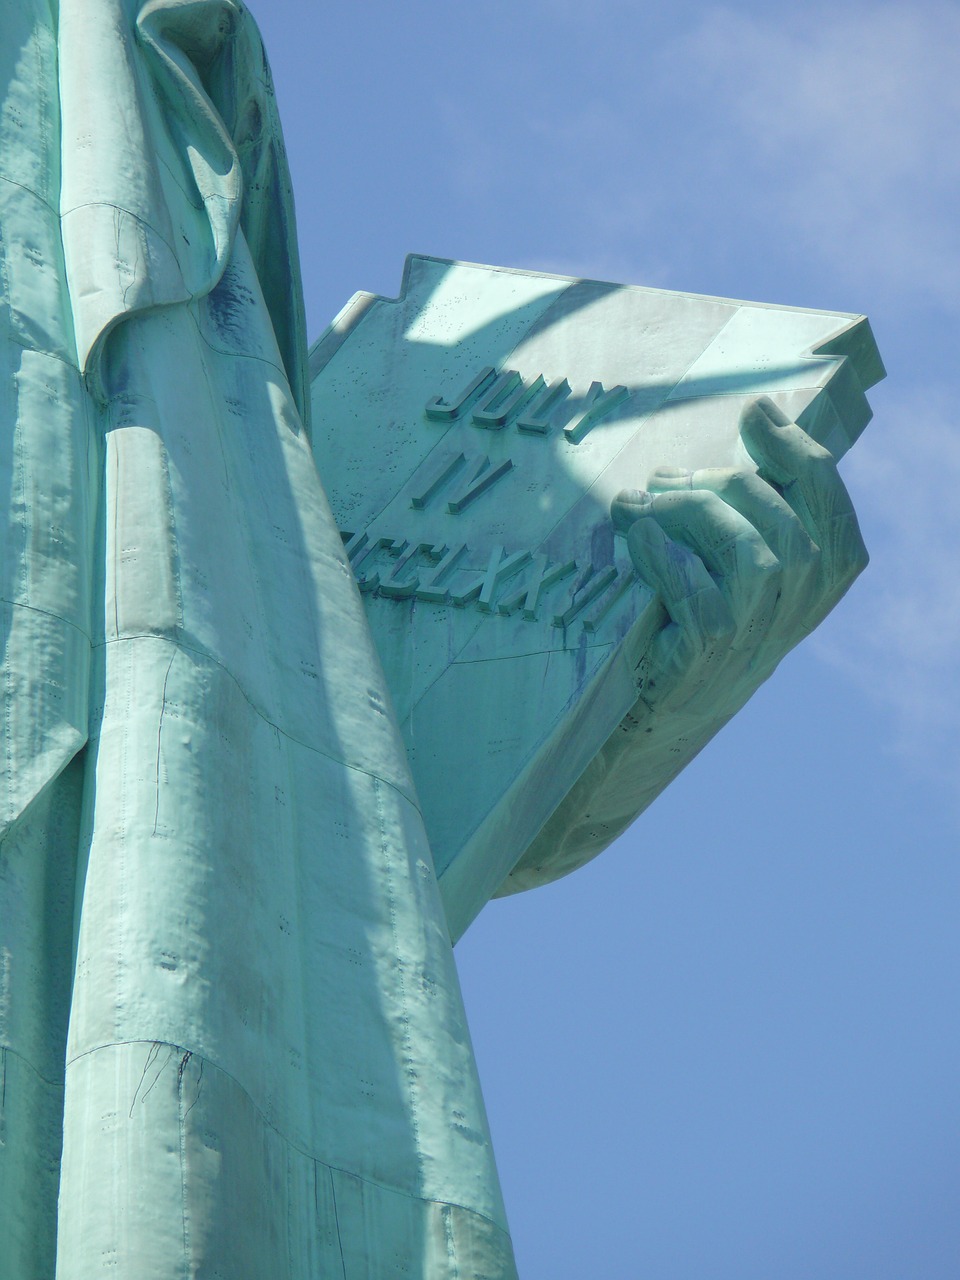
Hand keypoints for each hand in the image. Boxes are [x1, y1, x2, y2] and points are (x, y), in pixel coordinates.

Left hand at [611, 395, 867, 723]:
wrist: (658, 709)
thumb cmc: (696, 621)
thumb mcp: (737, 565)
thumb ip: (753, 508)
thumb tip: (753, 421)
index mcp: (817, 581)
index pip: (829, 507)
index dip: (796, 453)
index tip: (755, 412)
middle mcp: (795, 613)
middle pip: (785, 524)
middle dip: (722, 482)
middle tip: (662, 474)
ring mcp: (753, 641)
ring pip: (750, 557)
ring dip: (689, 513)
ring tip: (635, 504)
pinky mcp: (705, 661)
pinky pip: (697, 598)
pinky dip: (666, 559)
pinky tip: (636, 539)